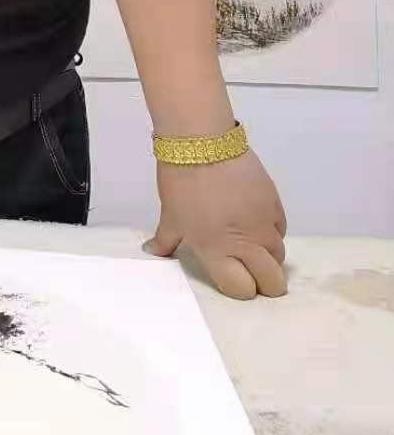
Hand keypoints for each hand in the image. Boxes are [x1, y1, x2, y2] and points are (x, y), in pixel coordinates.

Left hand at [145, 149, 287, 298]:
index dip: (239, 289)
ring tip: (252, 243)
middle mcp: (246, 244)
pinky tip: (256, 221)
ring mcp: (264, 224)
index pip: (242, 290)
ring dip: (268, 255)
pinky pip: (281, 228)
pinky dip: (272, 231)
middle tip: (254, 272)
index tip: (233, 278)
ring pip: (279, 255)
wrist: (202, 144)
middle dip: (265, 283)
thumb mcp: (170, 216)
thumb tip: (153, 251)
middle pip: (272, 282)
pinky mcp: (274, 204)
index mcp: (217, 251)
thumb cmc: (181, 183)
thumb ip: (165, 240)